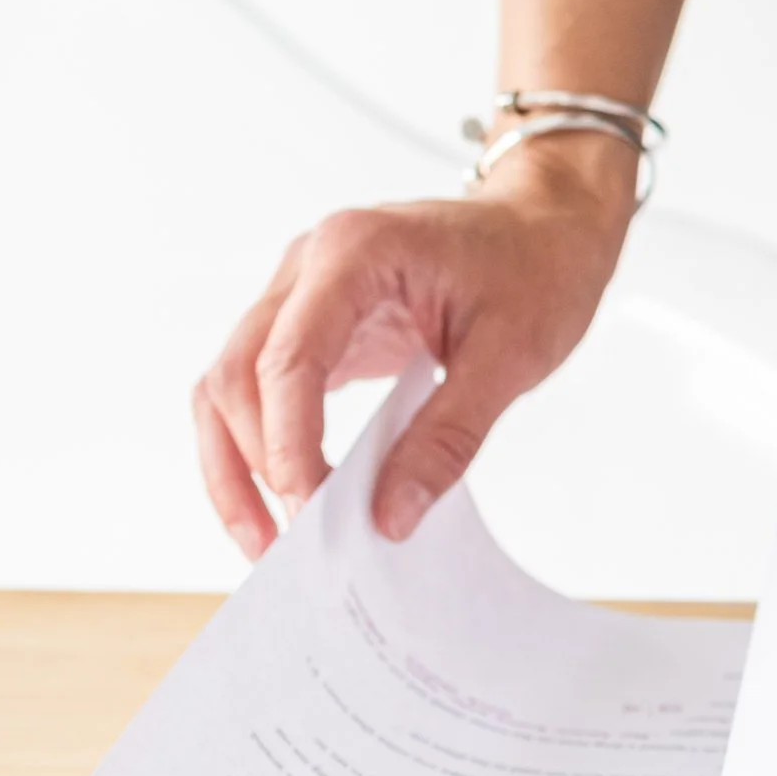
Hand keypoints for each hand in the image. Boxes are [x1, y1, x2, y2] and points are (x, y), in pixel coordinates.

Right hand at [194, 137, 633, 556]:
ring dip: (236, 464)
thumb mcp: (510, 358)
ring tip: (267, 542)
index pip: (289, 359)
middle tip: (289, 548)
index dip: (288, 444)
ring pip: (230, 383)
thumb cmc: (535, 269)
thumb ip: (448, 437)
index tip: (309, 514)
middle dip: (252, 466)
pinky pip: (260, 387)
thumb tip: (389, 516)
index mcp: (354, 252)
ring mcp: (301, 292)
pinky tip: (288, 500)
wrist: (547, 226)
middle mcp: (309, 265)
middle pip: (238, 374)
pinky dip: (262, 445)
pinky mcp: (312, 324)